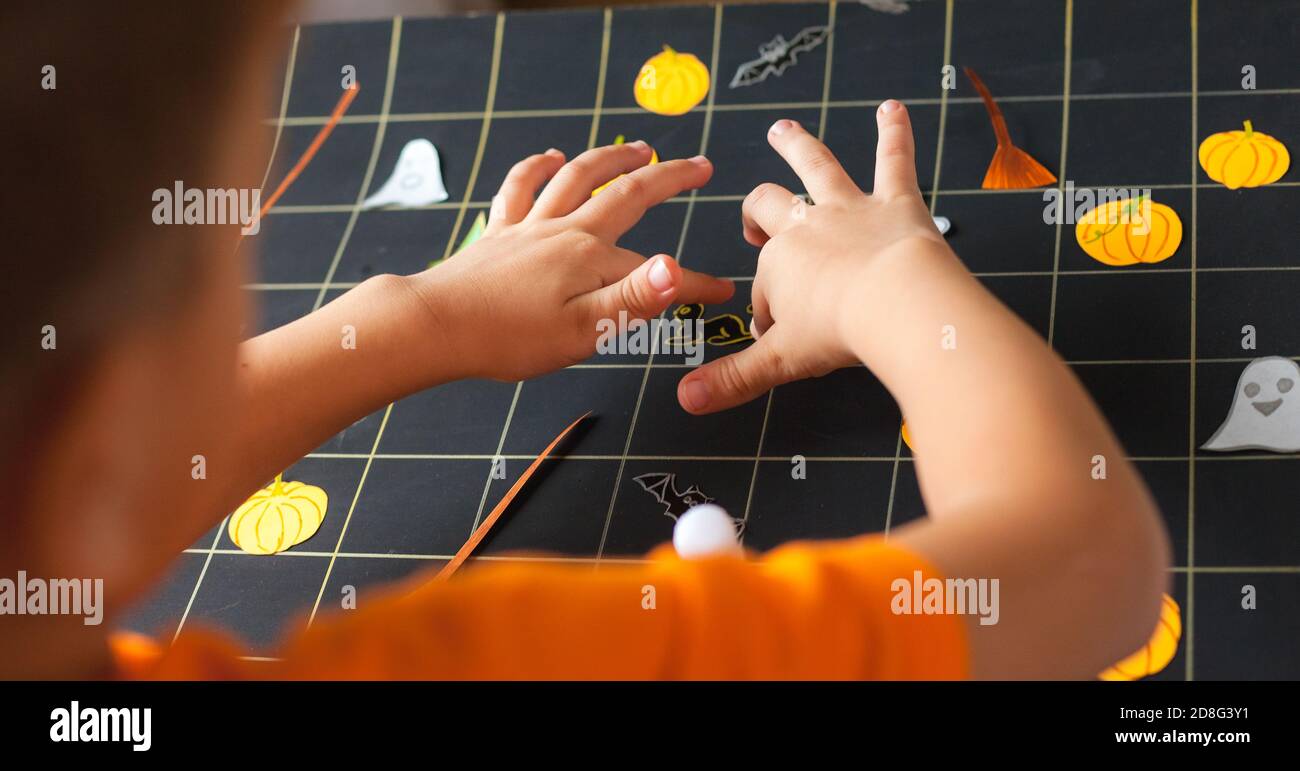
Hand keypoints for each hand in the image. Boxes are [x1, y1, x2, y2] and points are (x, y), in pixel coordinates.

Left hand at [409, 141, 734, 380]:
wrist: (434, 325)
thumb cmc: (506, 338)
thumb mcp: (581, 330)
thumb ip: (633, 298)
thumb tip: (678, 270)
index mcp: (589, 258)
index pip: (657, 272)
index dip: (694, 283)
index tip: (722, 291)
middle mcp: (564, 231)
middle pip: (624, 193)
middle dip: (667, 178)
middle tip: (698, 167)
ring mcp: (530, 226)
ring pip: (576, 176)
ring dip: (611, 158)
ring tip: (637, 148)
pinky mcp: (501, 233)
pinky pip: (521, 186)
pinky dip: (538, 167)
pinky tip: (550, 156)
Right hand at [677, 100, 947, 413]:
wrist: (900, 305)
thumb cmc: (841, 331)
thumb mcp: (780, 360)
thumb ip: (734, 378)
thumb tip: (686, 400)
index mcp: (778, 263)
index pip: (764, 289)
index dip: (768, 313)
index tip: (780, 336)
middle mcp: (808, 226)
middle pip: (771, 207)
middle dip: (757, 211)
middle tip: (751, 216)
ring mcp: (851, 208)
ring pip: (818, 167)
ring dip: (798, 147)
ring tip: (783, 129)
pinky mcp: (897, 201)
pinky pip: (893, 160)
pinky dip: (894, 132)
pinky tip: (893, 108)